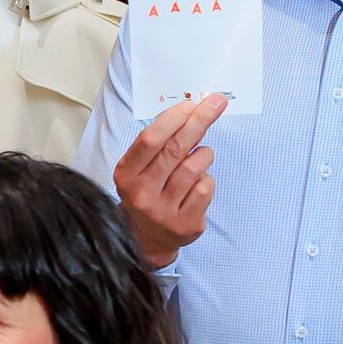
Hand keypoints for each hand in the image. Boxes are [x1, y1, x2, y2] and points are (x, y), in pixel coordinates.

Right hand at [111, 93, 227, 267]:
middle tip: (216, 103)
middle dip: (199, 121)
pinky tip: (198, 181)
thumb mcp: (138, 170)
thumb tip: (188, 112)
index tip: (191, 104)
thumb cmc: (146, 194)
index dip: (173, 119)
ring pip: (195, 168)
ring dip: (204, 154)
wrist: (145, 240)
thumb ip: (157, 145)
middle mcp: (142, 193)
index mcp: (126, 175)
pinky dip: (207, 178)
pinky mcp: (185, 223)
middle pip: (176, 149)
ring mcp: (164, 211)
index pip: (150, 140)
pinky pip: (206, 187)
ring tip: (200, 156)